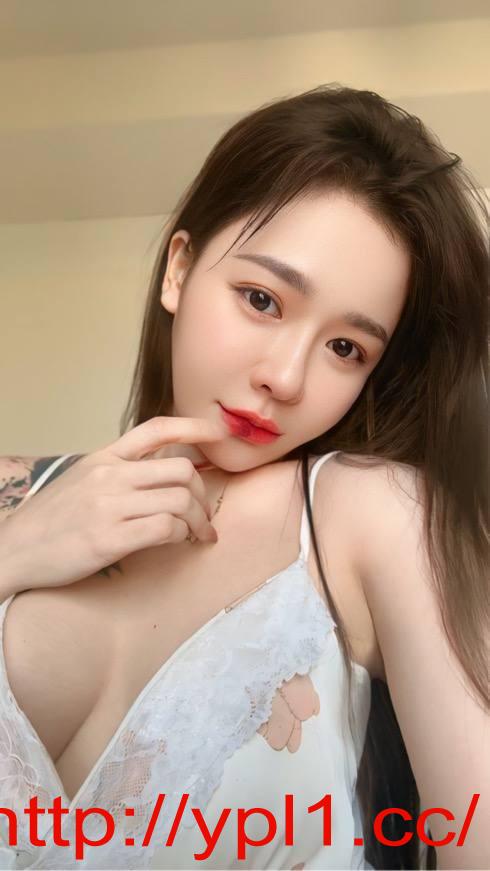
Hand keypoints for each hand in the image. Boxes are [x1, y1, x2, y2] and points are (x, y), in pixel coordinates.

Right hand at [0, 417, 226, 596]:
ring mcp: (109, 506)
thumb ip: (118, 473)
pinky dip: (182, 536)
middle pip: (182, 471)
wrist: (12, 549)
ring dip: (199, 521)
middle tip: (206, 516)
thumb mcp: (82, 480)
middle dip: (205, 495)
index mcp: (104, 459)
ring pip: (180, 500)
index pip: (156, 430)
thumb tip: (160, 476)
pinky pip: (166, 528)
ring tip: (199, 535)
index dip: (194, 427)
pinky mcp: (110, 538)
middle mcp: (109, 476)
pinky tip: (179, 543)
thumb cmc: (50, 520)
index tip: (218, 434)